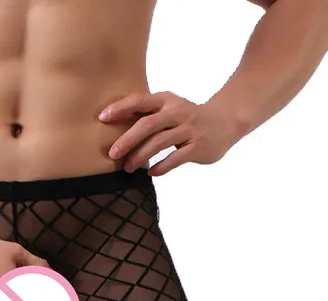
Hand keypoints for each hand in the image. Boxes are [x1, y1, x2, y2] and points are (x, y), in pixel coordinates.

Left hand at [100, 91, 244, 176]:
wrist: (225, 122)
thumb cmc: (187, 119)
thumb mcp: (169, 109)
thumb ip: (147, 115)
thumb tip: (113, 129)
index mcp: (166, 101)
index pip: (140, 101)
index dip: (121, 108)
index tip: (102, 118)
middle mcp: (177, 112)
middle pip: (148, 124)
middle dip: (128, 139)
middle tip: (112, 153)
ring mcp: (189, 129)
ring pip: (160, 142)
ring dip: (141, 156)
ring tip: (128, 168)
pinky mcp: (198, 146)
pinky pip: (176, 158)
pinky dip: (161, 166)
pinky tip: (150, 173)